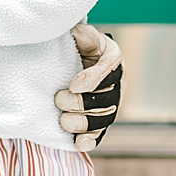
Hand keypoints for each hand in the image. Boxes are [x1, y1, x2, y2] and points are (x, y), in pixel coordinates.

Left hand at [56, 23, 121, 151]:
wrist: (83, 61)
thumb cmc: (82, 47)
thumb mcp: (83, 35)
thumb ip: (81, 34)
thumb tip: (73, 32)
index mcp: (113, 60)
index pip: (108, 71)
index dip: (92, 80)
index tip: (73, 84)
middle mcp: (117, 85)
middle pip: (106, 100)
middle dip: (81, 103)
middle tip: (59, 99)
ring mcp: (110, 105)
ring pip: (103, 120)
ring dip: (83, 123)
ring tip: (63, 120)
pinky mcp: (101, 121)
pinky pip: (100, 134)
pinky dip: (90, 140)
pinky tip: (78, 143)